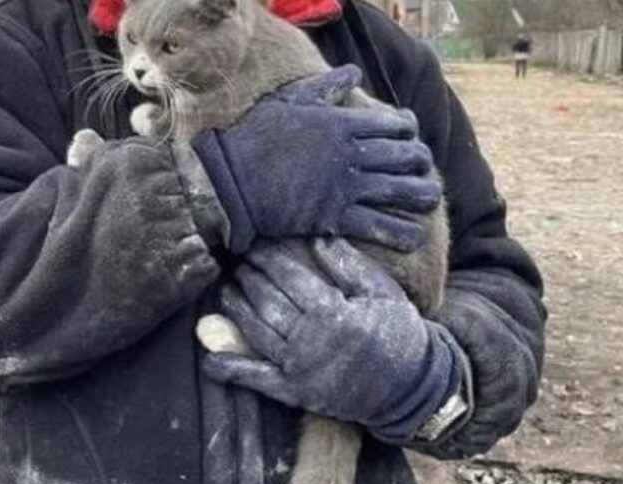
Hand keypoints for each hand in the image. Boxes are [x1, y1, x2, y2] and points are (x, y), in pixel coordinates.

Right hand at [191, 65, 440, 253]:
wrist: (228, 182)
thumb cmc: (253, 139)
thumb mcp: (288, 102)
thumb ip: (324, 88)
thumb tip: (354, 72)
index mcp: (340, 123)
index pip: (394, 124)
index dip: (409, 129)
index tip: (410, 134)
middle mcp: (349, 154)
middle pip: (404, 156)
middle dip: (420, 162)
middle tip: (423, 168)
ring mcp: (344, 187)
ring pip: (400, 190)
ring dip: (422, 195)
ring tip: (429, 199)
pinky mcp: (334, 217)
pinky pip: (379, 226)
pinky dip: (402, 233)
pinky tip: (414, 236)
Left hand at [203, 239, 465, 443]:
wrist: (411, 388)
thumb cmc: (399, 333)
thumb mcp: (383, 292)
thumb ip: (349, 265)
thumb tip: (318, 236)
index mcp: (333, 312)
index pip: (288, 276)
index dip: (267, 258)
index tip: (254, 242)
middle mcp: (310, 339)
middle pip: (267, 300)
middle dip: (248, 277)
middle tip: (236, 261)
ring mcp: (299, 368)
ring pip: (255, 331)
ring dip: (236, 309)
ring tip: (225, 290)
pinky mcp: (294, 391)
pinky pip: (255, 379)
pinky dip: (230, 369)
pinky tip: (210, 360)